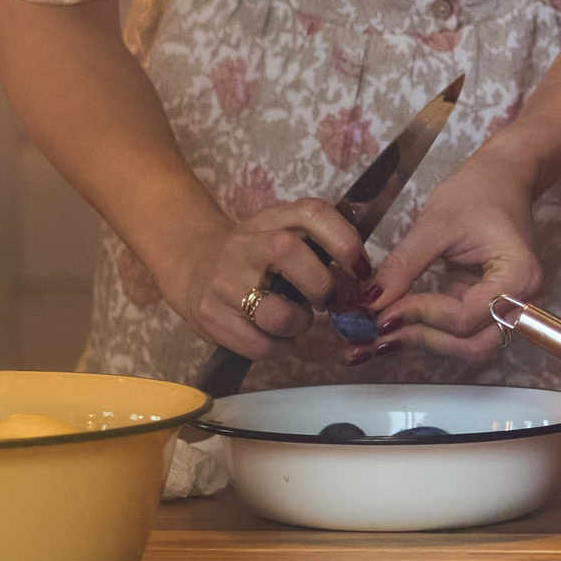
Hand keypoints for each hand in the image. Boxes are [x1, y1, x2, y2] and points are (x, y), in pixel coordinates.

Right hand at [158, 198, 367, 359]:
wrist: (191, 265)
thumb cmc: (255, 256)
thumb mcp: (283, 234)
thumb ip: (322, 249)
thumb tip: (368, 287)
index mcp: (272, 219)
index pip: (312, 213)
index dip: (345, 241)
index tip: (361, 270)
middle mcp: (246, 244)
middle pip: (292, 254)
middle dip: (321, 287)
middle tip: (326, 301)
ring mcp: (225, 282)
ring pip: (280, 314)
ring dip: (300, 325)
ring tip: (295, 320)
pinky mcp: (212, 317)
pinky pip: (262, 346)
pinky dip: (279, 347)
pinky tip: (274, 336)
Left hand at [360, 152, 542, 362]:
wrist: (501, 180)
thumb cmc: (478, 193)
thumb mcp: (435, 224)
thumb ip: (404, 265)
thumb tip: (371, 302)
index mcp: (518, 275)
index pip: (467, 316)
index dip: (423, 317)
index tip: (383, 311)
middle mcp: (522, 301)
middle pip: (473, 345)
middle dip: (425, 339)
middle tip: (379, 330)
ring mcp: (508, 308)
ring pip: (468, 347)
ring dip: (425, 343)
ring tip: (381, 335)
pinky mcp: (488, 309)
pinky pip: (461, 333)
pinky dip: (429, 333)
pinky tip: (396, 328)